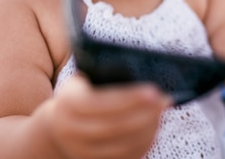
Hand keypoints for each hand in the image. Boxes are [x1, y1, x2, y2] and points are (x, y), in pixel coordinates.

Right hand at [49, 74, 171, 158]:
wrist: (59, 127)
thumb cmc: (80, 96)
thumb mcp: (83, 82)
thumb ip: (104, 77)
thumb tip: (142, 73)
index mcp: (68, 104)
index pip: (102, 102)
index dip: (129, 98)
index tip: (153, 90)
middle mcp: (70, 131)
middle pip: (115, 126)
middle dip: (144, 114)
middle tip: (164, 101)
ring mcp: (81, 152)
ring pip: (122, 146)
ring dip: (148, 129)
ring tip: (161, 113)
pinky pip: (124, 158)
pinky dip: (143, 143)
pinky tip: (153, 128)